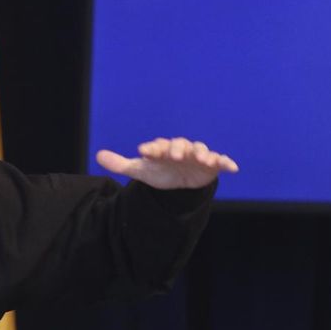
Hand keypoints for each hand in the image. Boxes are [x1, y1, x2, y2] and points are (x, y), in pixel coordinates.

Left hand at [96, 137, 237, 189]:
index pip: (156, 146)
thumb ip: (120, 164)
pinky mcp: (212, 165)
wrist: (180, 183)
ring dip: (202, 153)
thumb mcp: (140, 170)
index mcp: (164, 149)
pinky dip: (226, 162)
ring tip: (202, 158)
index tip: (144, 151)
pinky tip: (232, 167)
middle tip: (173, 155)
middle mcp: (182, 149)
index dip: (151, 148)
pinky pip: (221, 162)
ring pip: (201, 151)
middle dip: (178, 148)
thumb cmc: (160, 172)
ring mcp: (198, 156)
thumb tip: (98, 156)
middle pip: (180, 145)